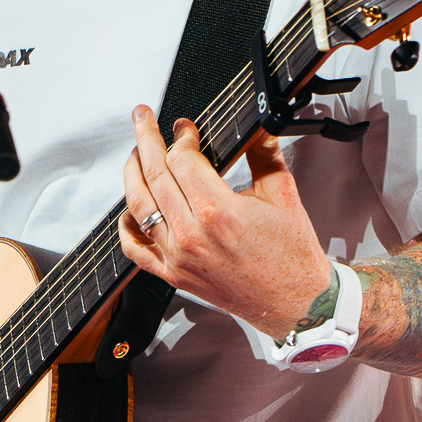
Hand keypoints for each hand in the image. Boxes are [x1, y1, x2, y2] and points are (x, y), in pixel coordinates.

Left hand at [119, 106, 336, 339]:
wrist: (295, 303)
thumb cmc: (292, 254)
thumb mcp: (283, 194)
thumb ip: (264, 153)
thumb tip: (256, 124)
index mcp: (219, 211)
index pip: (182, 160)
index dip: (181, 136)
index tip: (185, 127)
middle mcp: (192, 235)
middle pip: (154, 175)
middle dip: (145, 139)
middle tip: (142, 118)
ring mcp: (178, 258)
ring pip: (139, 206)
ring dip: (132, 173)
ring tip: (136, 153)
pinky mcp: (174, 276)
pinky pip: (135, 249)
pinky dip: (126, 226)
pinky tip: (131, 208)